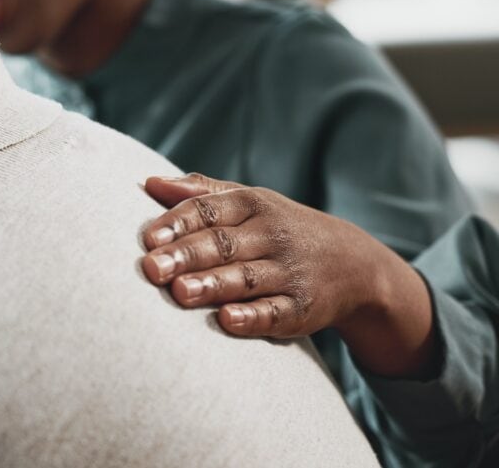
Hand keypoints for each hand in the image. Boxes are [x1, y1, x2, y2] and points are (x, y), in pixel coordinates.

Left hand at [140, 173, 438, 376]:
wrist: (355, 264)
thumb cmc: (278, 229)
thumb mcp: (249, 202)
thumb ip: (201, 193)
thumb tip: (149, 183)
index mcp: (252, 205)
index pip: (210, 209)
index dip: (178, 223)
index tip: (148, 238)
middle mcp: (270, 235)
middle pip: (223, 244)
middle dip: (186, 255)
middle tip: (151, 269)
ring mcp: (288, 272)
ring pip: (246, 278)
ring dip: (212, 285)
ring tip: (180, 292)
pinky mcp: (303, 308)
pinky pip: (277, 312)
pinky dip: (253, 317)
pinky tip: (227, 321)